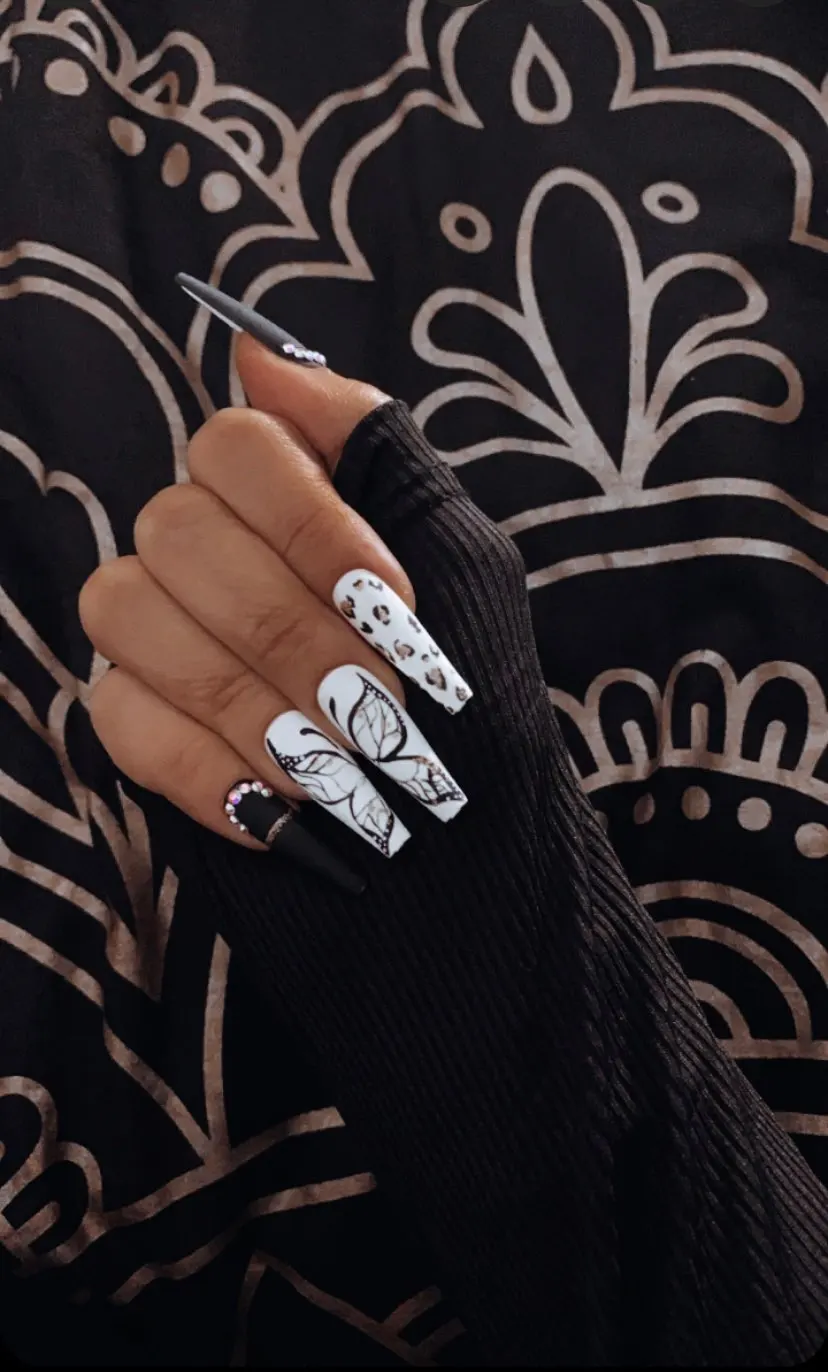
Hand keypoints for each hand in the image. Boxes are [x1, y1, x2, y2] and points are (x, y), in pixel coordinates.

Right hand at [79, 334, 472, 873]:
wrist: (469, 847)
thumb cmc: (476, 696)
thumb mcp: (462, 559)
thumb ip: (374, 447)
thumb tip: (256, 350)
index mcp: (286, 498)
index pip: (235, 446)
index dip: (312, 527)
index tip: (392, 607)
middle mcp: (205, 550)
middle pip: (179, 530)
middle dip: (292, 631)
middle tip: (377, 707)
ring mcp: (158, 635)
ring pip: (127, 612)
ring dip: (250, 700)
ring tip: (342, 766)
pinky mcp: (135, 725)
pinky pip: (118, 717)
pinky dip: (209, 768)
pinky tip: (288, 809)